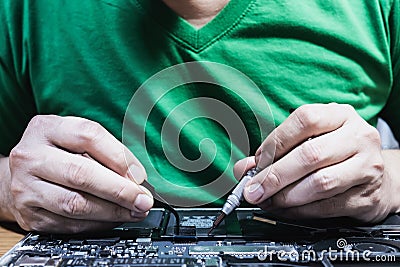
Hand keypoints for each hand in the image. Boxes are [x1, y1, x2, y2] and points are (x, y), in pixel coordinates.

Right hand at [6, 115, 152, 232]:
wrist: (23, 173)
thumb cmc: (57, 152)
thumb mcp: (76, 139)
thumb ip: (104, 152)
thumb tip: (137, 178)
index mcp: (47, 128)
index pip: (88, 136)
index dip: (119, 157)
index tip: (140, 175)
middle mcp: (31, 156)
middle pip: (81, 173)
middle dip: (120, 190)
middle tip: (142, 199)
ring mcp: (26, 187)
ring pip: (75, 204)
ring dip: (112, 211)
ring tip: (134, 211)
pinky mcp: (29, 214)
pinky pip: (68, 224)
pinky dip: (97, 224)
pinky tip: (113, 219)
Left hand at [238, 103, 395, 222]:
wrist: (379, 179)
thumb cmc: (337, 155)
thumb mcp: (310, 141)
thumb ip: (275, 152)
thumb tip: (243, 169)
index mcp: (339, 115)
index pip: (304, 120)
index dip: (276, 142)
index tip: (257, 161)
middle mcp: (358, 136)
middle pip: (310, 155)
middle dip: (275, 176)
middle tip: (254, 189)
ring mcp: (367, 166)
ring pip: (319, 183)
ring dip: (285, 196)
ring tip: (268, 200)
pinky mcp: (368, 195)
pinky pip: (327, 206)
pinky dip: (299, 210)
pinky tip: (285, 209)